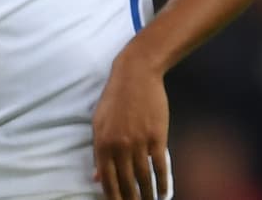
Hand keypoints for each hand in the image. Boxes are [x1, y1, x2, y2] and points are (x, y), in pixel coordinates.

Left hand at [92, 48, 170, 199]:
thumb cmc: (114, 98)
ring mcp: (139, 142)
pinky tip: (164, 193)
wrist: (135, 75)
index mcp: (102, 143)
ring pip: (144, 179)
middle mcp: (119, 146)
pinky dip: (163, 183)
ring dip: (148, 196)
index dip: (113, 197)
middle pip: (126, 183)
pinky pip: (160, 167)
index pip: (107, 180)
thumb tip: (97, 177)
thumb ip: (98, 151)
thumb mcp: (99, 122)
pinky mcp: (157, 138)